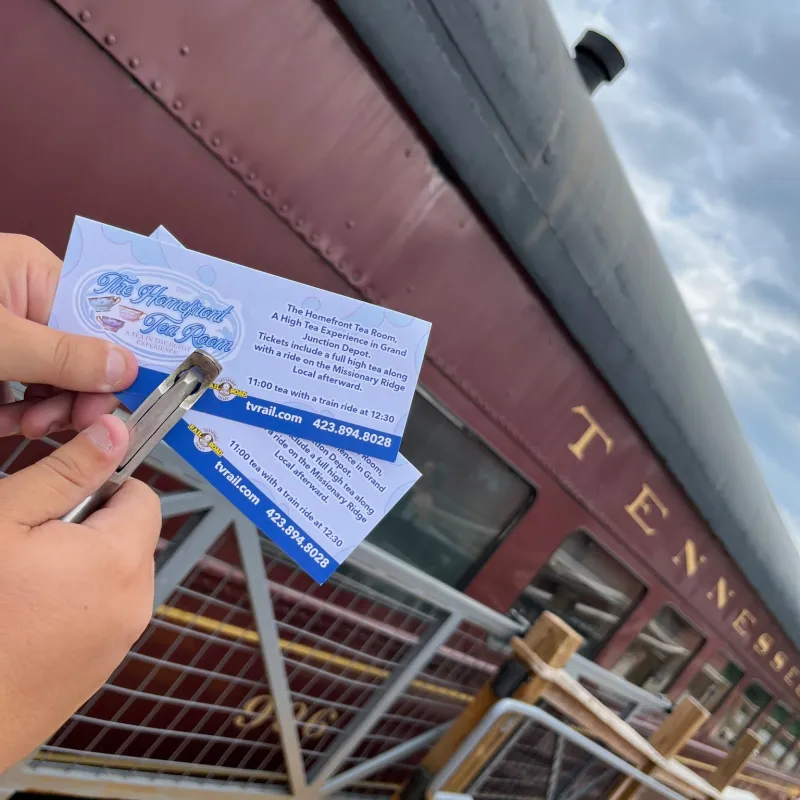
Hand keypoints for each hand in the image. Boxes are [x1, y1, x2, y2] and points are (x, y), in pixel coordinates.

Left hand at [0, 233, 137, 437]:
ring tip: (27, 428)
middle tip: (66, 423)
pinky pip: (24, 388)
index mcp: (33, 273)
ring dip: (47, 410)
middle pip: (79, 352)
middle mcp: (26, 298)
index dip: (117, 358)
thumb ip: (62, 356)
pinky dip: (18, 412)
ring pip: (53, 377)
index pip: (97, 316)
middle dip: (76, 393)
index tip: (128, 398)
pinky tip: (7, 423)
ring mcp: (9, 331)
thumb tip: (127, 367)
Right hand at [0, 414, 160, 771]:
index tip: (66, 494)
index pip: (144, 496)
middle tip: (31, 543)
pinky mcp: (99, 670)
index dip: (104, 486)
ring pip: (115, 576)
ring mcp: (119, 641)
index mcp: (121, 559)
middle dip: (89, 527)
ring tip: (22, 582)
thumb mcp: (7, 520)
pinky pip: (101, 614)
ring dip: (80, 566)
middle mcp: (135, 601)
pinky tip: (25, 616)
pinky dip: (74, 604)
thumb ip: (69, 471)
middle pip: (131, 536)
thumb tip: (116, 431)